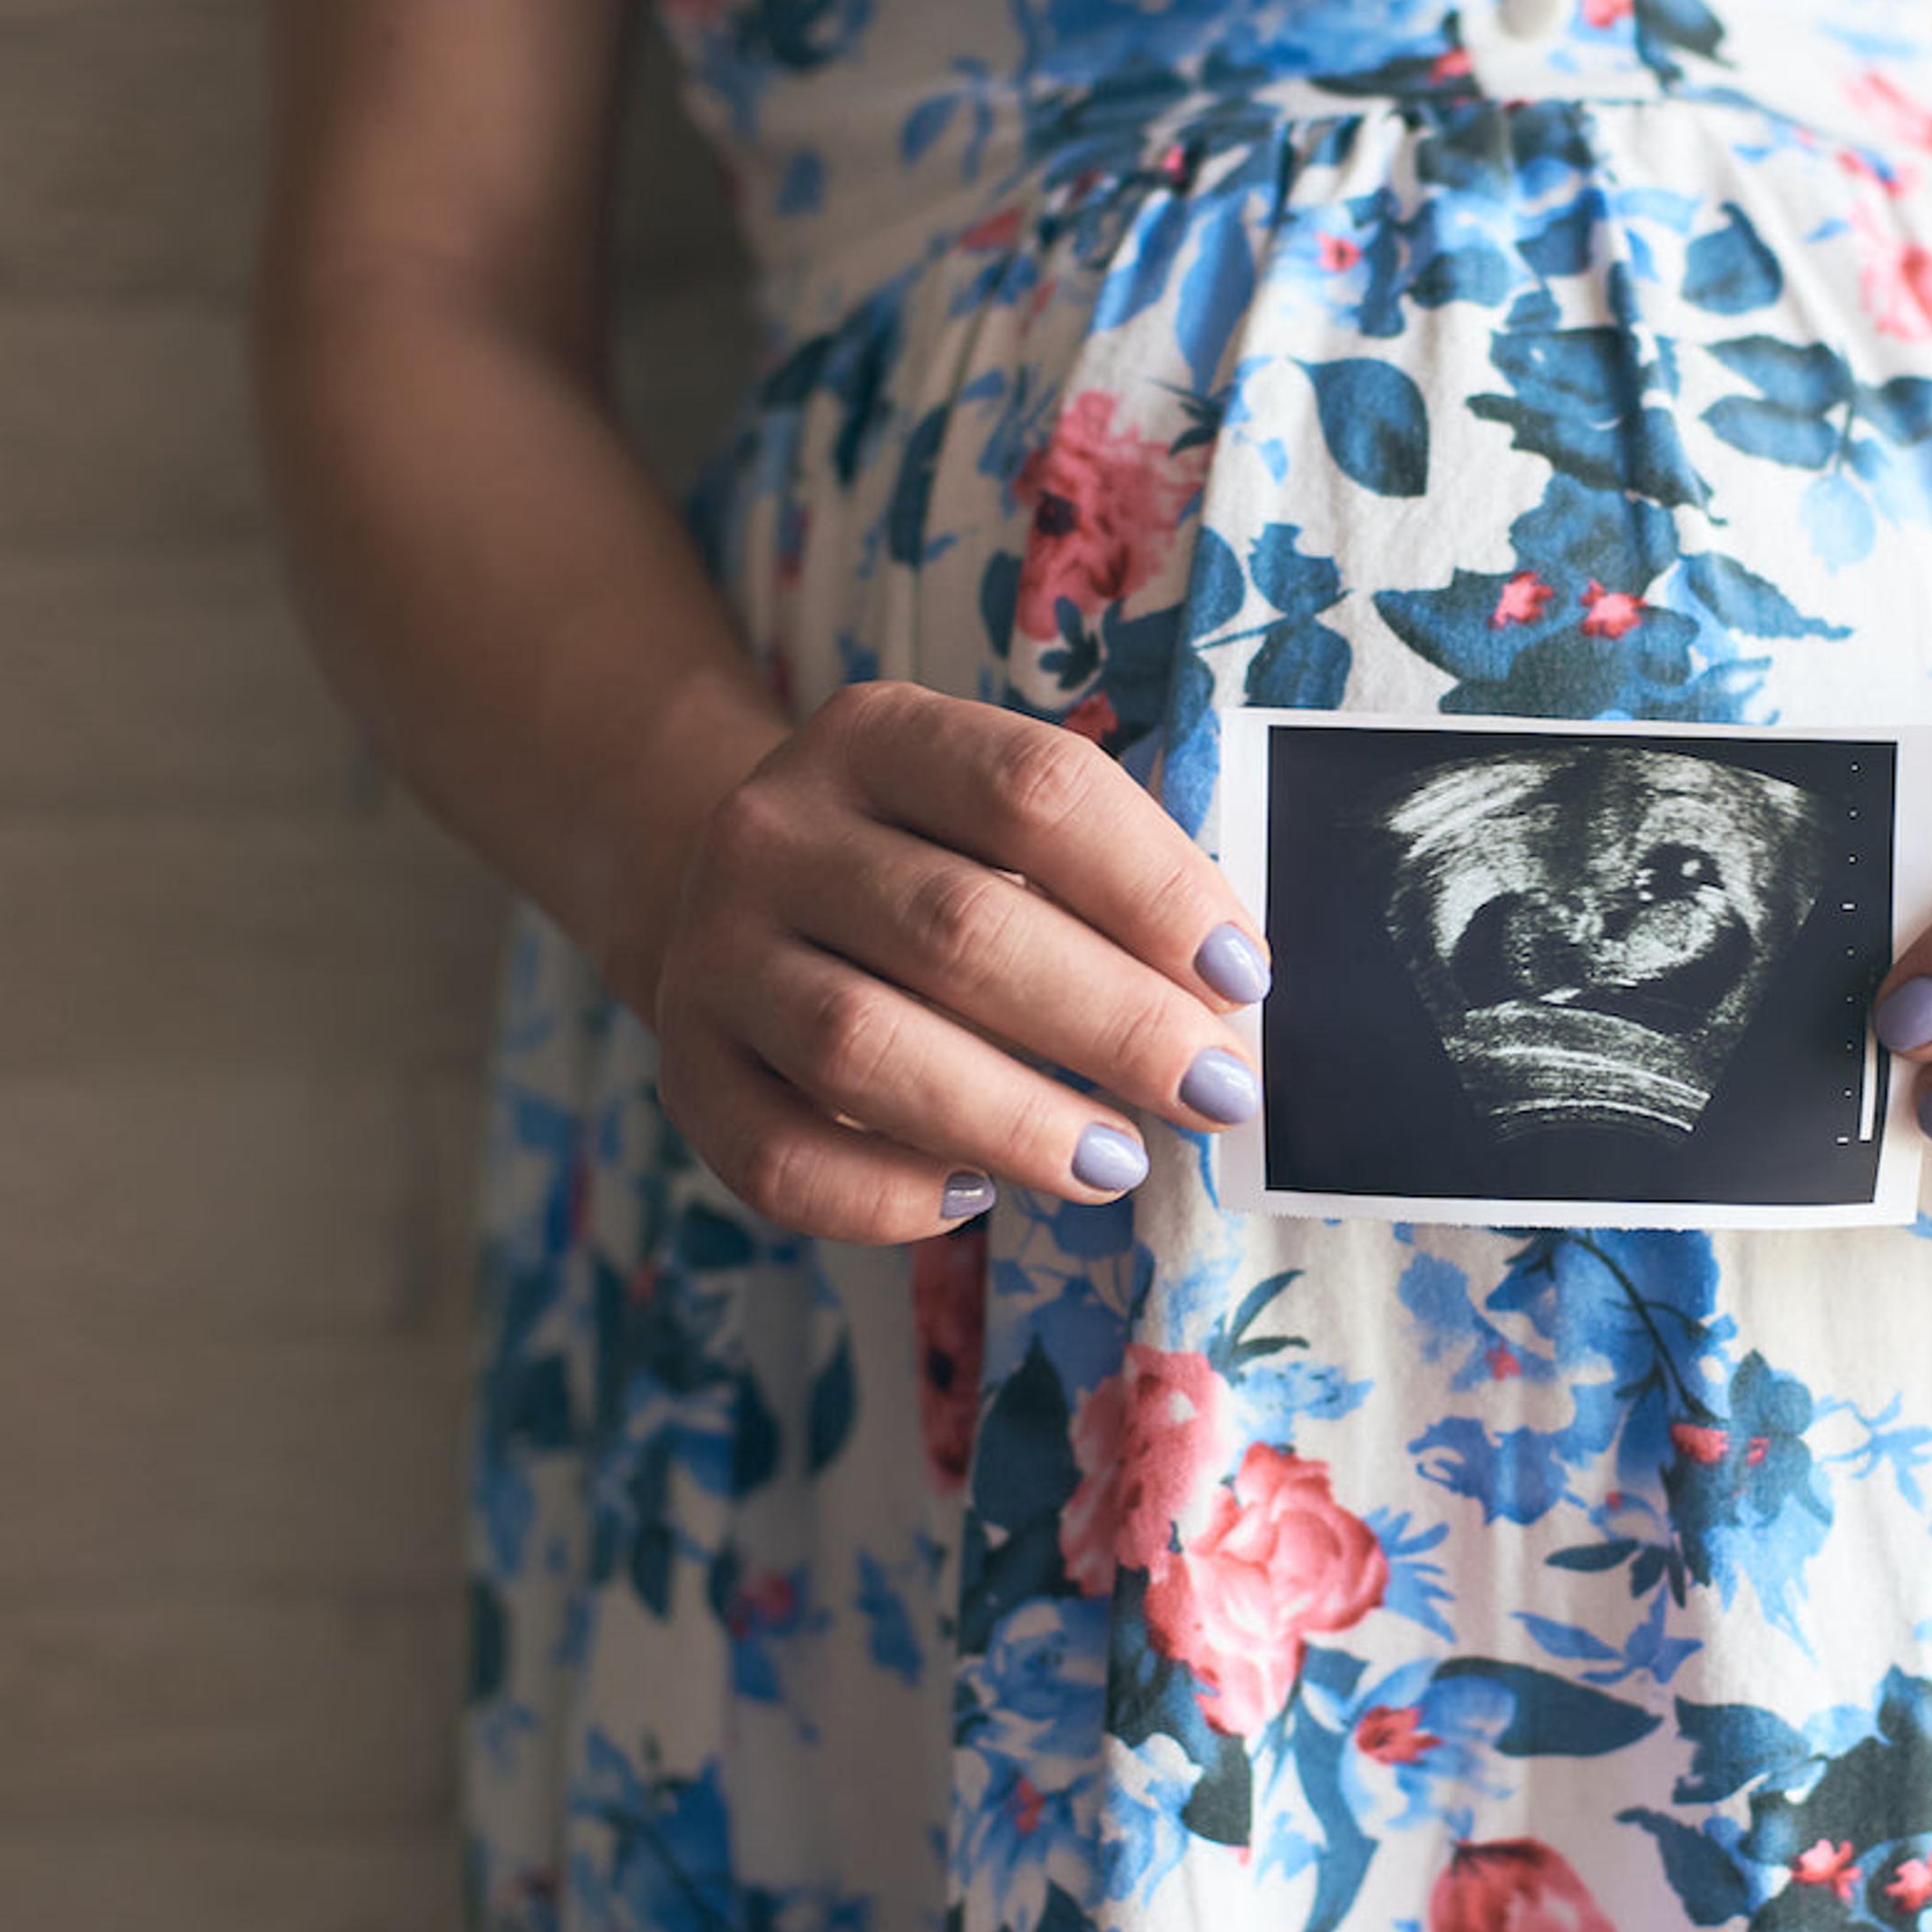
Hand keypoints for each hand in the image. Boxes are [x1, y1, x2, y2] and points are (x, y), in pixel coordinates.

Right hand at [637, 680, 1271, 1243]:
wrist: (744, 895)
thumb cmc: (932, 862)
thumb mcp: (1000, 822)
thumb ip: (1104, 879)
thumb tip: (1227, 998)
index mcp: (878, 734)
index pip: (1035, 788)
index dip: (1153, 887)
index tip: (1244, 978)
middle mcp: (775, 829)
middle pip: (959, 927)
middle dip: (1114, 1024)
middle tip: (1216, 1094)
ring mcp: (713, 952)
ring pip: (863, 1046)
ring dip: (1013, 1119)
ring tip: (1119, 1162)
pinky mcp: (686, 1073)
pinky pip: (780, 1158)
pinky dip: (887, 1195)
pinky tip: (975, 1197)